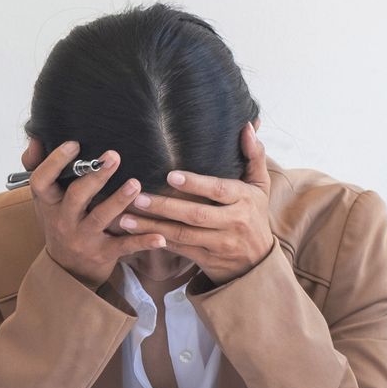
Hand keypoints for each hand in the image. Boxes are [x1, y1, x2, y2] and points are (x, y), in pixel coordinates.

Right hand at [22, 139, 165, 286]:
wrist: (68, 270)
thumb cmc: (60, 223)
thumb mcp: (46, 200)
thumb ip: (41, 168)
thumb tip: (35, 138)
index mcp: (48, 203)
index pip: (42, 180)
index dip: (55, 161)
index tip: (74, 143)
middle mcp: (63, 220)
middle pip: (76, 196)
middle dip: (95, 176)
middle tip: (114, 156)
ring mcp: (83, 238)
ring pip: (100, 218)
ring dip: (118, 200)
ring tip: (135, 184)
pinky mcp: (103, 253)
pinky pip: (124, 246)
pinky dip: (143, 242)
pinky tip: (160, 236)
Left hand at [116, 122, 276, 284]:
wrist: (259, 262)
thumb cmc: (255, 215)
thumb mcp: (260, 186)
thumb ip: (254, 156)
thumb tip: (248, 126)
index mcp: (245, 199)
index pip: (219, 189)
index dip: (195, 183)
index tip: (171, 175)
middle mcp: (233, 222)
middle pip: (196, 214)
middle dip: (164, 207)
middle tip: (137, 198)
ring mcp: (220, 244)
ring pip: (183, 235)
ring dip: (152, 227)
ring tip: (126, 218)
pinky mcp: (208, 260)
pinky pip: (180, 250)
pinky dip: (157, 242)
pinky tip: (136, 235)